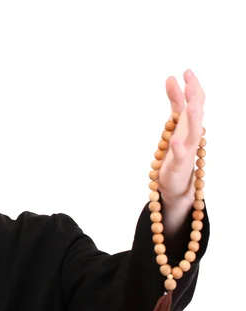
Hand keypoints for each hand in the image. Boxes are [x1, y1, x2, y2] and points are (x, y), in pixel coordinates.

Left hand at [158, 70, 204, 203]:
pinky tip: (175, 141)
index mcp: (190, 123)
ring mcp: (187, 150)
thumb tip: (171, 77)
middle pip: (196, 114)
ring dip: (192, 119)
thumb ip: (175, 101)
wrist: (177, 180)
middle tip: (190, 80)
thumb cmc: (178, 149)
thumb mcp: (175, 122)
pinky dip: (179, 149)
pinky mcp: (179, 165)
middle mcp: (192, 134)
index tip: (186, 71)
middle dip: (194, 97)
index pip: (195, 102)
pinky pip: (180, 156)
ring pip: (193, 133)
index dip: (192, 87)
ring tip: (190, 106)